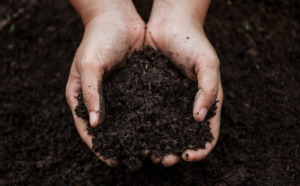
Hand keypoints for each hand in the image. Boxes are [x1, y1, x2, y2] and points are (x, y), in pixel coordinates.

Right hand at [66, 0, 144, 169]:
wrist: (118, 17)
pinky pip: (138, 106)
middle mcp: (99, 97)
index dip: (98, 146)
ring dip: (133, 135)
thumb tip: (96, 125)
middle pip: (106, 128)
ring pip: (124, 120)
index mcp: (81, 95)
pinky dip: (144, 119)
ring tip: (146, 150)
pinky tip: (156, 128)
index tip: (111, 160)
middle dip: (117, 145)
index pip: (87, 127)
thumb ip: (91, 93)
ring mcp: (116, 92)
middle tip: (131, 161)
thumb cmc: (98, 37)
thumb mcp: (90, 64)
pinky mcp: (133, 86)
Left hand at [145, 0, 222, 165]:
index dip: (201, 148)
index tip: (189, 157)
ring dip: (159, 143)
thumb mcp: (208, 63)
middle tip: (164, 160)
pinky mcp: (153, 93)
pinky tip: (136, 133)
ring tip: (148, 153)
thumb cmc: (193, 41)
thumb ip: (208, 90)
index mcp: (206, 100)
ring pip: (165, 128)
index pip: (208, 132)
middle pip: (184, 135)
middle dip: (176, 150)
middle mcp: (187, 104)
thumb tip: (200, 119)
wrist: (169, 23)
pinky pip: (149, 113)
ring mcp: (169, 100)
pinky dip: (145, 126)